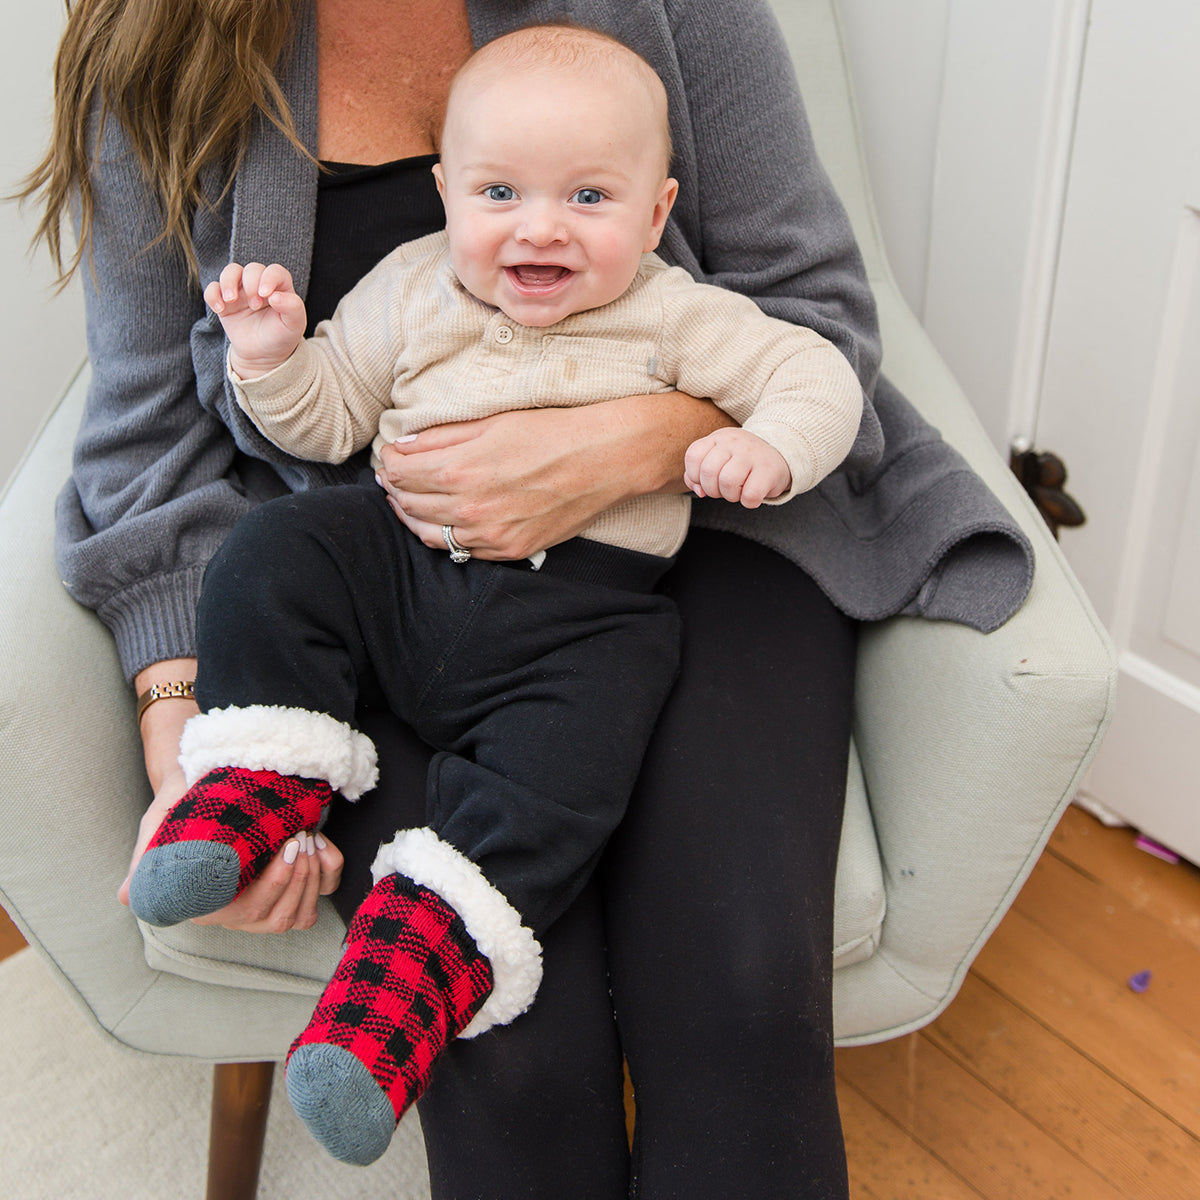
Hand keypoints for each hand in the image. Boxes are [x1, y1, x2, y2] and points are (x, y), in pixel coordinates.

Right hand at [125, 658, 342, 932]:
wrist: (209, 782)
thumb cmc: (183, 805)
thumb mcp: (160, 826)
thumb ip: (147, 859)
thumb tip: (127, 897)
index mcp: (210, 904)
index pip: (248, 913)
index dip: (274, 885)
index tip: (287, 846)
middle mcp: (241, 913)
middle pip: (281, 919)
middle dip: (300, 878)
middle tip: (302, 836)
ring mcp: (271, 902)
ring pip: (303, 915)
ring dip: (315, 877)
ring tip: (310, 838)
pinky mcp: (298, 884)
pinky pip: (323, 895)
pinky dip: (331, 872)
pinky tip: (323, 843)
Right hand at [203, 261, 306, 378]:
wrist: (263, 355)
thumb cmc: (282, 336)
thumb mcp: (294, 324)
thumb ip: (292, 307)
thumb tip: (275, 296)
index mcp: (280, 287)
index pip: (275, 271)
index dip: (269, 278)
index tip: (265, 294)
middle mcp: (260, 284)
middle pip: (252, 269)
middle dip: (251, 284)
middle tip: (254, 306)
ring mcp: (241, 291)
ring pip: (230, 271)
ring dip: (228, 281)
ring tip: (231, 300)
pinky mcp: (225, 301)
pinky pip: (212, 288)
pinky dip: (212, 295)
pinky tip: (220, 309)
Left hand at [375, 392, 731, 559]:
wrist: (606, 459)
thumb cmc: (553, 431)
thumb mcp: (493, 421)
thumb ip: (443, 435)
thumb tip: (404, 444)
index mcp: (461, 470)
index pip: (400, 472)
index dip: (388, 461)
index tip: (389, 454)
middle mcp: (471, 509)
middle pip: (409, 503)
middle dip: (394, 486)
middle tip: (392, 475)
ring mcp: (492, 535)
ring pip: (429, 534)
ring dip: (411, 515)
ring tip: (407, 499)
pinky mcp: (512, 550)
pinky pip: (462, 551)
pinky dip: (444, 536)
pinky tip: (442, 520)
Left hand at [683, 427, 791, 508]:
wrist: (782, 453)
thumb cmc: (743, 462)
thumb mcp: (719, 458)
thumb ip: (699, 472)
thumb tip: (699, 490)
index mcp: (719, 438)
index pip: (693, 456)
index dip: (695, 475)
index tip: (707, 480)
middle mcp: (734, 442)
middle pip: (708, 472)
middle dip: (712, 489)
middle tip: (725, 489)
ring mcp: (752, 455)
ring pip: (727, 482)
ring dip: (730, 495)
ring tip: (739, 491)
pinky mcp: (769, 471)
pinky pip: (750, 495)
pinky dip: (749, 502)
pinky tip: (753, 495)